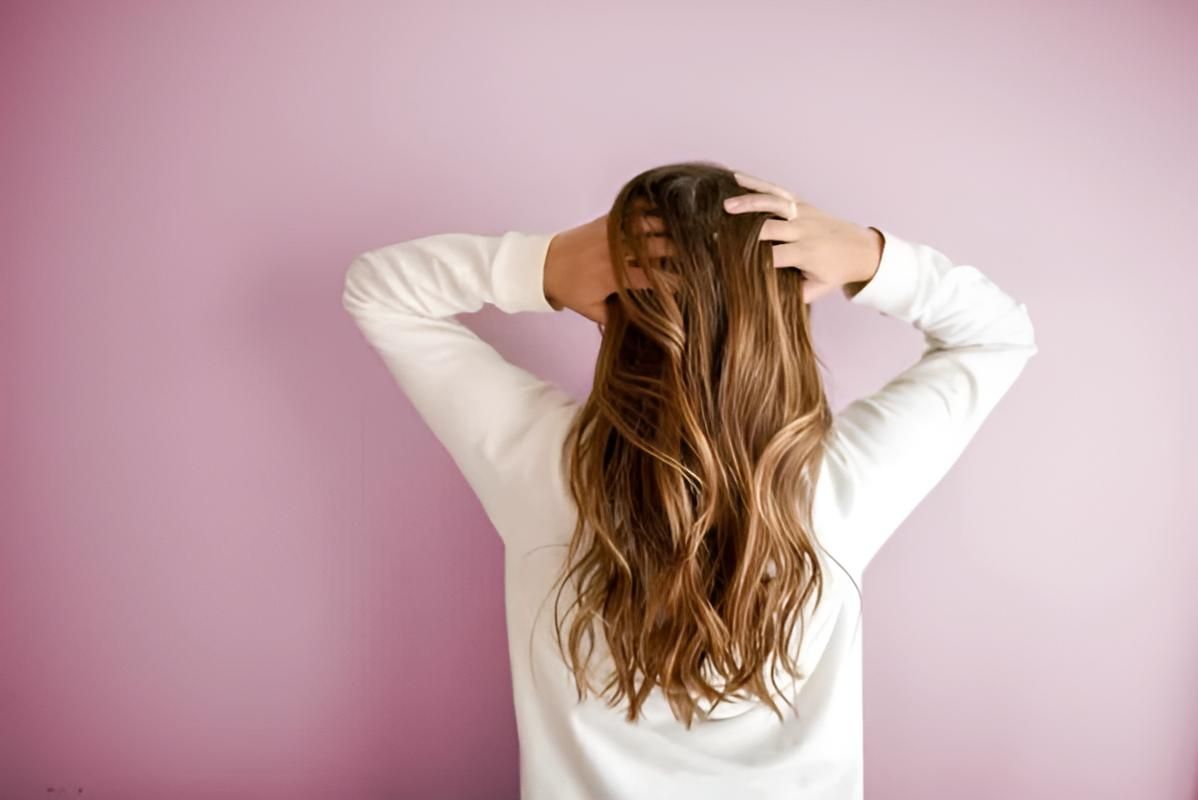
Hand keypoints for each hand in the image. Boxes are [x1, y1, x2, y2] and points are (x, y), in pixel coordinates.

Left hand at [544, 212, 676, 324]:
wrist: (543, 265)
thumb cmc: (570, 289)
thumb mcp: (590, 310)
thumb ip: (614, 318)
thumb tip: (638, 328)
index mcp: (614, 278)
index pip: (651, 279)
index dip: (672, 282)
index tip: (685, 283)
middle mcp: (615, 253)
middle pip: (656, 248)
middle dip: (677, 251)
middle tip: (693, 253)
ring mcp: (611, 233)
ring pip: (648, 225)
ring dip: (669, 227)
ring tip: (686, 230)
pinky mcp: (606, 220)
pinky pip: (632, 211)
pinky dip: (650, 208)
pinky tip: (665, 208)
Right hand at [721, 171, 882, 303]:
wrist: (860, 248)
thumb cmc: (835, 272)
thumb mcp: (818, 289)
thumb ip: (793, 294)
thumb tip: (761, 300)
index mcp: (807, 253)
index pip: (774, 256)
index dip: (751, 259)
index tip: (728, 262)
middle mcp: (804, 230)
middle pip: (769, 228)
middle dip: (743, 231)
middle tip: (716, 234)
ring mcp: (802, 212)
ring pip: (773, 203)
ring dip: (748, 203)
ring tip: (725, 205)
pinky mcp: (800, 202)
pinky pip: (776, 190)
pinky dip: (756, 183)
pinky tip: (736, 177)